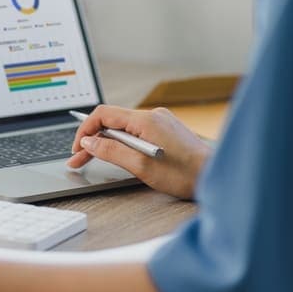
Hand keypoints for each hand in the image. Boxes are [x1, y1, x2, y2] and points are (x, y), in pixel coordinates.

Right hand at [68, 106, 210, 199]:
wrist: (216, 177)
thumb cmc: (184, 175)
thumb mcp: (141, 166)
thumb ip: (111, 151)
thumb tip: (89, 142)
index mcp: (145, 120)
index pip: (103, 114)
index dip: (85, 131)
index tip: (77, 150)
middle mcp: (153, 115)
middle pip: (112, 122)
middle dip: (92, 141)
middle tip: (77, 161)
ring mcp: (161, 122)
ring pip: (123, 128)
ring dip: (106, 143)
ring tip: (92, 160)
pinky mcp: (166, 131)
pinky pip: (137, 132)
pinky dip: (122, 143)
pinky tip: (117, 155)